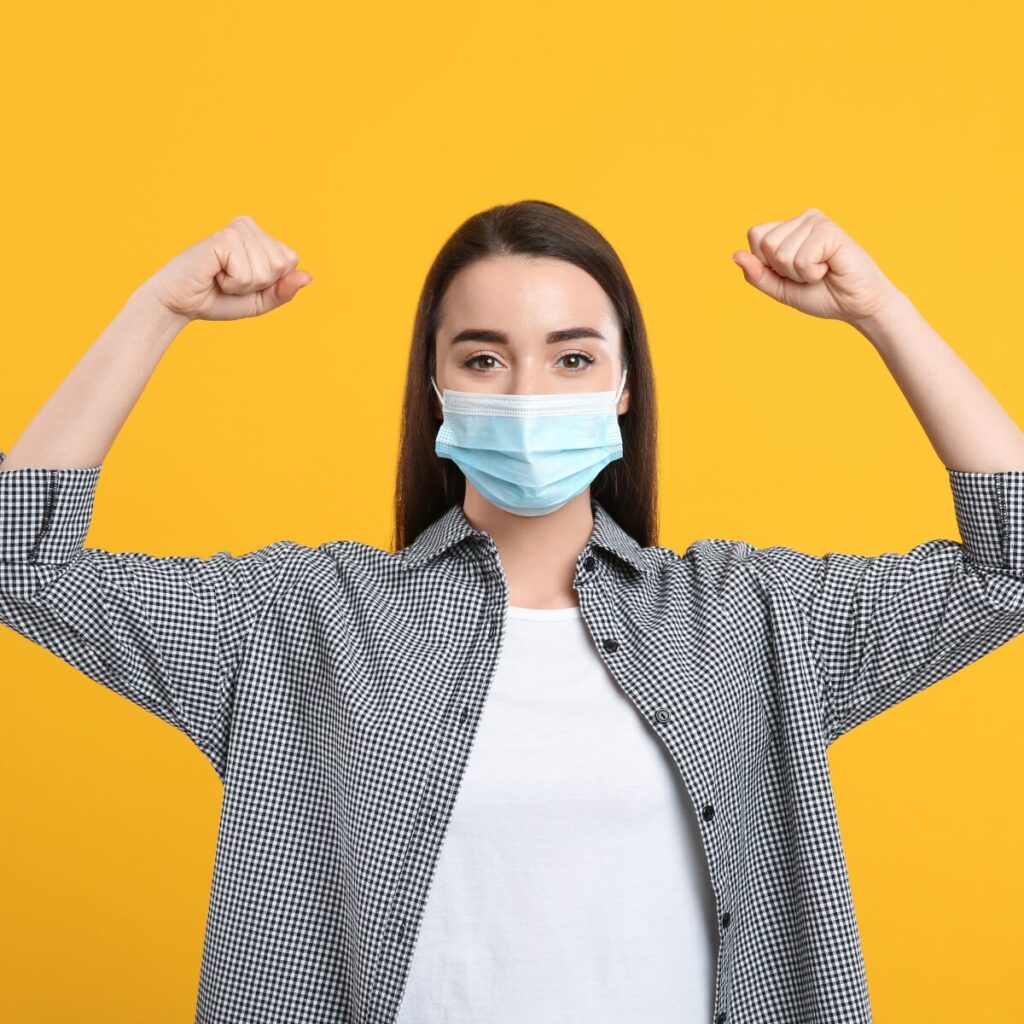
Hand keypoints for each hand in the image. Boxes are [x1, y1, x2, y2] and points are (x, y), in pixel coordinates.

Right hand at [138, 214, 312, 321]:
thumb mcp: (260, 300)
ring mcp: (236, 230)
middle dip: (259, 284)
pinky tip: (214, 275)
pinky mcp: (223, 239)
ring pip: (266, 270)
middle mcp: (248, 226)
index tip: (244, 281)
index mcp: (259, 235)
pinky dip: (233, 284)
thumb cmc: (218, 299)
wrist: (180, 304)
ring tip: (221, 278)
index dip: (271, 283)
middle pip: (281, 265)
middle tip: (230, 281)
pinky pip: (247, 273)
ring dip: (244, 285)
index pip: (291, 262)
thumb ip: (284, 290)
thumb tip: (308, 276)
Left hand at [731, 208, 901, 324]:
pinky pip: (801, 259)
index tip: (791, 272)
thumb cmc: (821, 294)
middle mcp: (803, 218)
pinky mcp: (830, 231)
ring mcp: (817, 221)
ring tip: (821, 271)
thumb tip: (736, 255)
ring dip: (799, 274)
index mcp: (789, 227)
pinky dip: (811, 273)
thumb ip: (757, 274)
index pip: (754, 235)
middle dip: (783, 270)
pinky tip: (829, 268)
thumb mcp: (780, 288)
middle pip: (766, 244)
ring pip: (781, 253)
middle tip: (809, 273)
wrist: (855, 306)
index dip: (766, 263)